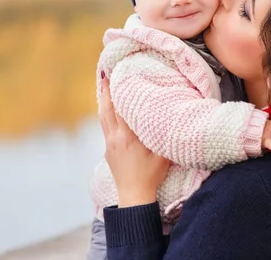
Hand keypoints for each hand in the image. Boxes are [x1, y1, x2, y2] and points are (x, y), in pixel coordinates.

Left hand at [99, 75, 169, 207]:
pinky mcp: (108, 151)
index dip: (117, 91)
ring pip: (103, 118)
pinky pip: (105, 127)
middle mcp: (115, 138)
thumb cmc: (151, 175)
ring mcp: (109, 144)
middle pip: (107, 109)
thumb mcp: (162, 154)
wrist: (134, 195)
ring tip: (104, 87)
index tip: (117, 76)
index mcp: (128, 136)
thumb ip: (162, 134)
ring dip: (103, 101)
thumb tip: (168, 116)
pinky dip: (105, 114)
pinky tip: (108, 110)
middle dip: (106, 91)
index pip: (120, 108)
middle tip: (106, 74)